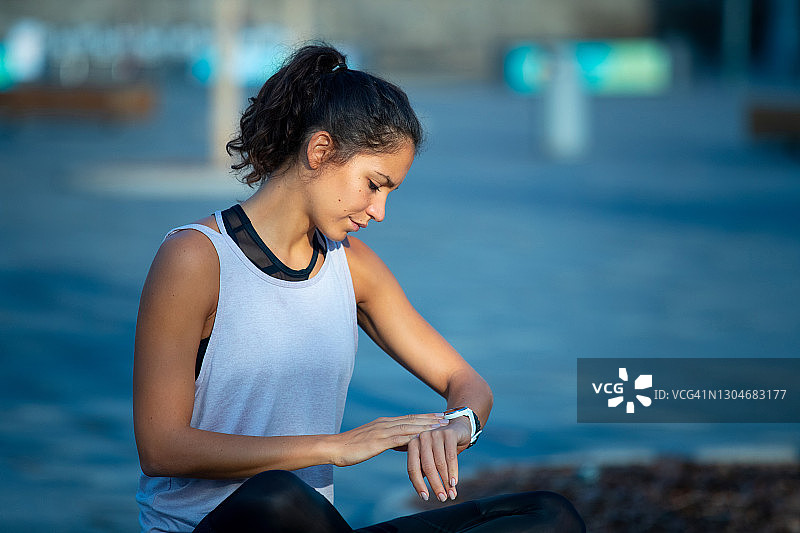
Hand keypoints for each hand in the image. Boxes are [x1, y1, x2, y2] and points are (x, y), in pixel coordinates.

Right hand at [331, 413, 446, 466]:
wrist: (334, 447)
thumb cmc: (349, 447)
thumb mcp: (370, 442)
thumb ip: (384, 440)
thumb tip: (397, 443)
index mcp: (383, 423)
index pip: (408, 418)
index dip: (424, 417)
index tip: (438, 417)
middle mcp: (385, 424)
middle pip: (412, 420)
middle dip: (430, 419)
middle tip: (447, 418)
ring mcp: (382, 431)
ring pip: (409, 427)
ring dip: (426, 426)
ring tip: (441, 426)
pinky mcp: (379, 441)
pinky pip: (399, 438)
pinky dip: (414, 437)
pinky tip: (424, 438)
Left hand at [406, 415, 470, 501]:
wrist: (458, 427)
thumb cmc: (441, 446)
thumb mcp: (430, 456)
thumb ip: (424, 470)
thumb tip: (422, 493)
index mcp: (413, 444)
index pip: (412, 468)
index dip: (418, 484)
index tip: (425, 497)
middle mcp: (422, 438)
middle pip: (427, 467)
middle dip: (435, 485)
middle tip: (442, 498)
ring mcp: (435, 434)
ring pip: (440, 464)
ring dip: (446, 482)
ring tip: (451, 494)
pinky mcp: (448, 434)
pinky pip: (451, 457)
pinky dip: (453, 472)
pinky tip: (454, 483)